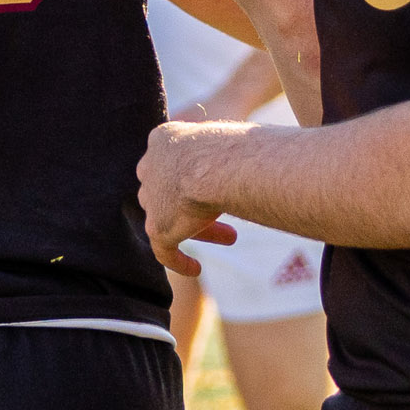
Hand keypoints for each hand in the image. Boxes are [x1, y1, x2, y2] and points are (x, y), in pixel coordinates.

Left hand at [137, 122, 238, 275]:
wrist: (218, 165)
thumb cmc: (235, 147)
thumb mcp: (228, 139)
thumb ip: (230, 150)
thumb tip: (258, 155)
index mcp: (164, 139)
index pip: (174, 160)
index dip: (197, 174)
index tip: (218, 183)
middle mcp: (151, 166)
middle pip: (169, 188)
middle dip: (195, 200)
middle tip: (223, 209)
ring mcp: (151, 198)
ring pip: (170, 216)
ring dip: (200, 228)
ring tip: (231, 237)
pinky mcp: (156, 226)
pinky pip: (162, 250)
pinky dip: (178, 260)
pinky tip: (196, 269)